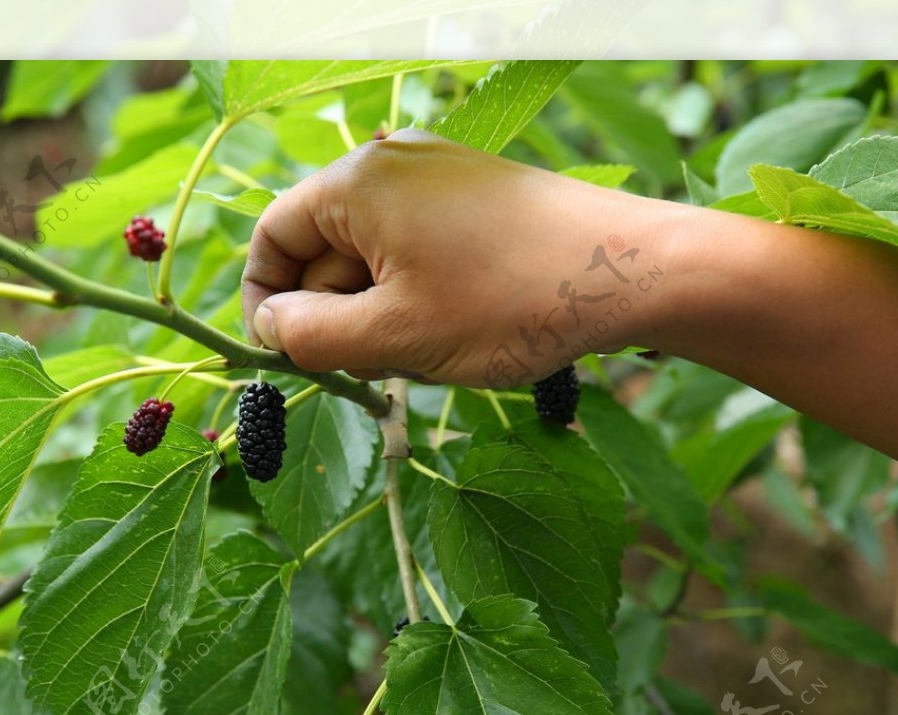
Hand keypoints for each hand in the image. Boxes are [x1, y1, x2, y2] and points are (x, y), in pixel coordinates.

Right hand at [241, 129, 666, 385]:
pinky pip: (417, 248)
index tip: (285, 356)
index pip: (273, 236)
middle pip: (323, 245)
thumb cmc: (510, 302)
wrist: (632, 270)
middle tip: (368, 369)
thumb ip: (312, 337)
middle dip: (333, 313)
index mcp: (358, 183)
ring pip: (374, 255)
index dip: (266, 301)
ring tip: (424, 352)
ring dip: (379, 312)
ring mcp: (439, 176)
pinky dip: (417, 294)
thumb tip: (270, 328)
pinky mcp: (476, 197)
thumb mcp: (396, 336)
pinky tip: (454, 330)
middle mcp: (392, 164)